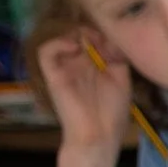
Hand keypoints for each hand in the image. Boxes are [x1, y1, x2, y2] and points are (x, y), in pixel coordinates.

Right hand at [35, 33, 131, 154]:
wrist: (99, 134)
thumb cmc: (112, 111)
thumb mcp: (122, 79)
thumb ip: (117, 57)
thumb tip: (112, 39)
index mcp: (95, 63)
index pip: (93, 36)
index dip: (103, 32)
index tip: (115, 39)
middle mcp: (78, 62)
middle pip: (78, 34)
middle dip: (92, 31)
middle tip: (104, 38)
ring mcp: (65, 67)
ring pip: (60, 38)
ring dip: (74, 34)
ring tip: (89, 41)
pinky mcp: (53, 75)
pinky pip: (45, 52)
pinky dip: (57, 44)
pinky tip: (74, 47)